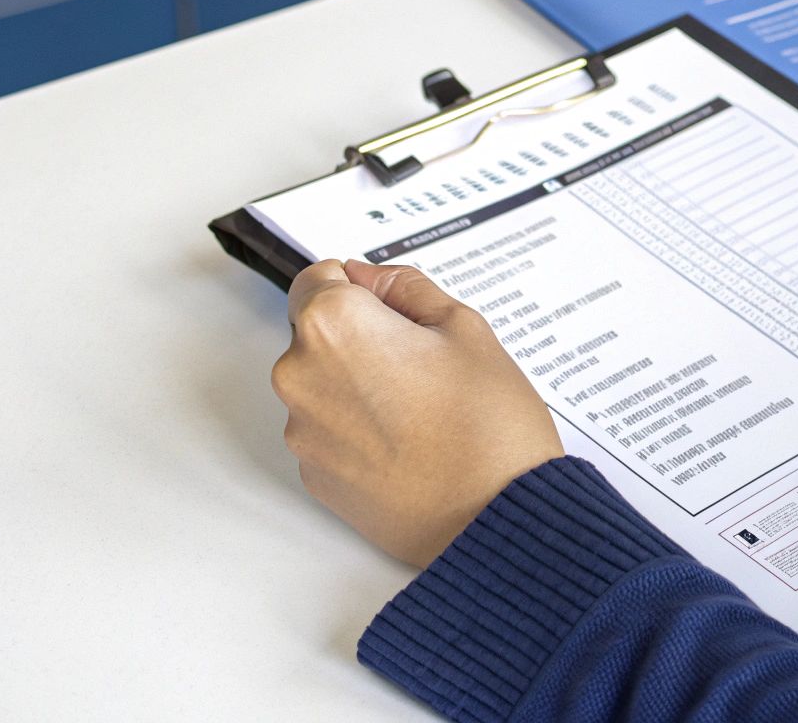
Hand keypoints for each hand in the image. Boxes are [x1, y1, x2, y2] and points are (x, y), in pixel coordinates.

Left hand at [273, 259, 563, 567]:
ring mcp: (303, 431)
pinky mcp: (314, 476)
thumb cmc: (489, 426)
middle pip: (317, 335)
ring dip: (359, 386)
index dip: (361, 289)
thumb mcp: (466, 329)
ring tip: (423, 411)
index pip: (317, 278)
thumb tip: (370, 279)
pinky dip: (360, 430)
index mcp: (334, 326)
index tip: (396, 311)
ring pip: (323, 385)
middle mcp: (301, 376)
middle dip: (361, 340)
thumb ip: (407, 289)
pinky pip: (330, 432)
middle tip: (425, 365)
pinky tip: (411, 444)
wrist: (496, 520)